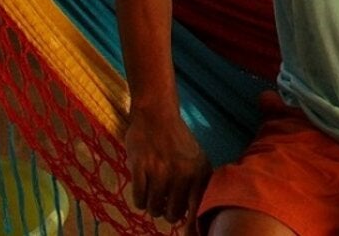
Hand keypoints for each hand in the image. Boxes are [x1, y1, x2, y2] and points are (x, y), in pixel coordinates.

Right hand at [122, 107, 210, 223]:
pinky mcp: (141, 167)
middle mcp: (183, 174)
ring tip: (152, 194)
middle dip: (166, 212)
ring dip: (151, 206)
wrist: (157, 116)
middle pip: (172, 213)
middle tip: (162, 202)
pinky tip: (142, 190)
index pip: (197, 209)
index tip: (187, 234)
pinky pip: (138, 199)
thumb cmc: (178, 142)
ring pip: (153, 208)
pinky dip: (138, 200)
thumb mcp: (197, 161)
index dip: (191, 226)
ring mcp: (161, 171)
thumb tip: (193, 222)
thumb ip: (197, 187)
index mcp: (200, 173)